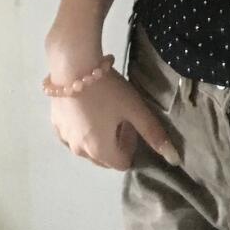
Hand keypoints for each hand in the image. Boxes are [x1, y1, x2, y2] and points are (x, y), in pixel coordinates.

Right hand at [50, 69, 181, 170]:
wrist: (73, 66)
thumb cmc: (108, 89)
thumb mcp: (135, 108)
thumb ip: (154, 133)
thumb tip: (174, 159)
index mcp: (101, 151)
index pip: (122, 163)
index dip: (131, 145)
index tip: (131, 123)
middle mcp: (80, 152)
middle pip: (104, 159)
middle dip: (115, 144)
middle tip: (119, 116)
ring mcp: (65, 139)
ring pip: (87, 149)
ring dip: (98, 137)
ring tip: (104, 109)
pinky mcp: (55, 125)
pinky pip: (72, 136)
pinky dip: (81, 129)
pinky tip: (86, 109)